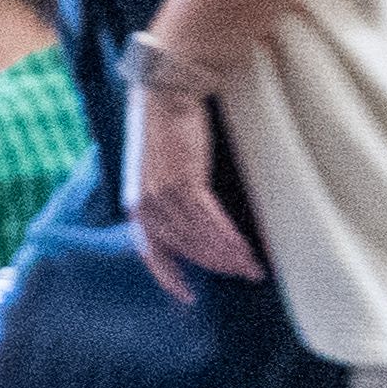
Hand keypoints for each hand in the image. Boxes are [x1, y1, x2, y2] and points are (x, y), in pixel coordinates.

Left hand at [126, 64, 261, 301]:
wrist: (166, 91)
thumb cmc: (164, 128)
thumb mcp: (153, 170)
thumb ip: (162, 197)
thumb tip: (184, 221)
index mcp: (134, 203)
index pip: (150, 251)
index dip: (168, 276)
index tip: (187, 296)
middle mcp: (145, 203)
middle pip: (185, 248)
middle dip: (215, 265)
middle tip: (242, 274)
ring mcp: (164, 194)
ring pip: (200, 238)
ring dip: (229, 256)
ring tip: (252, 268)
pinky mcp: (185, 181)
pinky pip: (211, 221)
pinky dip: (230, 238)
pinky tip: (247, 250)